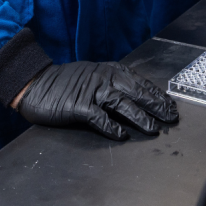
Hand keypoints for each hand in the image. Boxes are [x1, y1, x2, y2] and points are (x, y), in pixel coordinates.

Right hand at [15, 61, 177, 139]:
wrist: (35, 84)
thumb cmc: (65, 83)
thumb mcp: (92, 75)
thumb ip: (112, 82)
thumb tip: (136, 95)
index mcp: (108, 70)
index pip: (139, 81)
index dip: (156, 93)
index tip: (170, 103)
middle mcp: (103, 78)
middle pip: (136, 91)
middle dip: (156, 104)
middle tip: (171, 116)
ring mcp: (90, 91)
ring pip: (122, 103)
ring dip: (139, 117)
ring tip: (153, 128)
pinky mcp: (77, 106)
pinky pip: (98, 117)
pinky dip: (111, 126)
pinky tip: (121, 135)